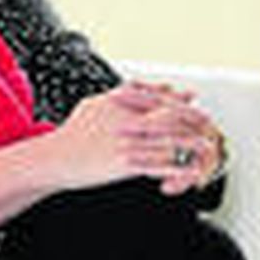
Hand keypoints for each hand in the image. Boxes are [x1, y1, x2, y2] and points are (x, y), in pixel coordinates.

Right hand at [43, 84, 222, 195]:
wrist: (52, 158)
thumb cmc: (71, 135)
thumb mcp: (95, 104)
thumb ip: (126, 92)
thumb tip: (154, 86)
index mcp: (120, 103)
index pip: (160, 98)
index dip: (182, 101)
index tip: (195, 103)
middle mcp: (127, 119)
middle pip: (173, 117)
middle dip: (195, 123)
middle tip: (208, 127)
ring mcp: (127, 142)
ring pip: (172, 142)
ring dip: (193, 147)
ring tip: (206, 151)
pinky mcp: (125, 163)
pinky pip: (160, 166)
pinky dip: (179, 170)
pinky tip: (189, 173)